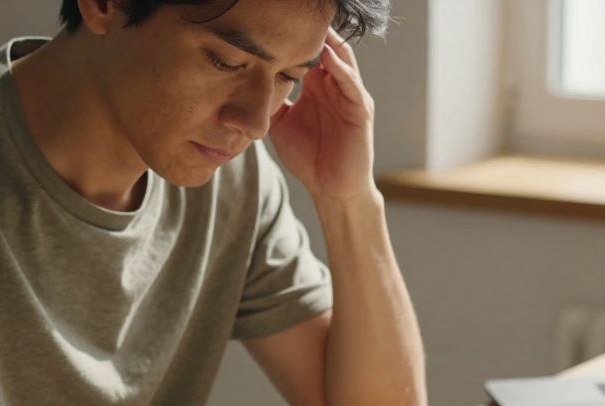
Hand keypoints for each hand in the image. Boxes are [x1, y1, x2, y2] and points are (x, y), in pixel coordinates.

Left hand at [269, 27, 376, 203]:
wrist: (330, 190)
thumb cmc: (308, 158)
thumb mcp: (280, 124)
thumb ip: (269, 102)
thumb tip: (243, 86)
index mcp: (316, 87)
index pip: (306, 53)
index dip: (292, 38)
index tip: (273, 23)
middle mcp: (334, 85)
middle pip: (326, 48)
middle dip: (314, 32)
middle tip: (295, 13)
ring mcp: (350, 95)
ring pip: (341, 59)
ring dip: (328, 42)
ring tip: (315, 25)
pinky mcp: (361, 110)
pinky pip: (352, 84)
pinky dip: (341, 68)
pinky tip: (328, 56)